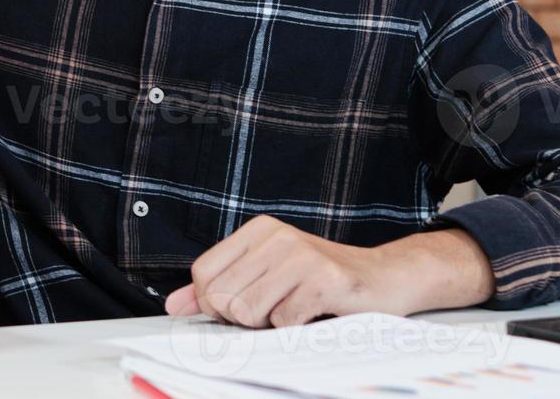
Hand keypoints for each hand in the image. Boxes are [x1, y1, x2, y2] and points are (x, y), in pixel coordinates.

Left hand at [165, 217, 492, 328]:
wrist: (385, 279)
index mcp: (258, 231)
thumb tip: (173, 305)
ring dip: (271, 323)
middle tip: (278, 308)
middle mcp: (276, 236)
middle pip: (222, 298)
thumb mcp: (266, 276)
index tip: (246, 304)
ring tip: (295, 308)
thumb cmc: (321, 282)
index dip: (217, 302)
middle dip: (244, 318)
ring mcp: (301, 255)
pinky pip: (283, 321)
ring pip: (247, 312)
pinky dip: (296, 327)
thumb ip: (217, 289)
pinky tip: (315, 312)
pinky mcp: (324, 280)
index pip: (204, 275)